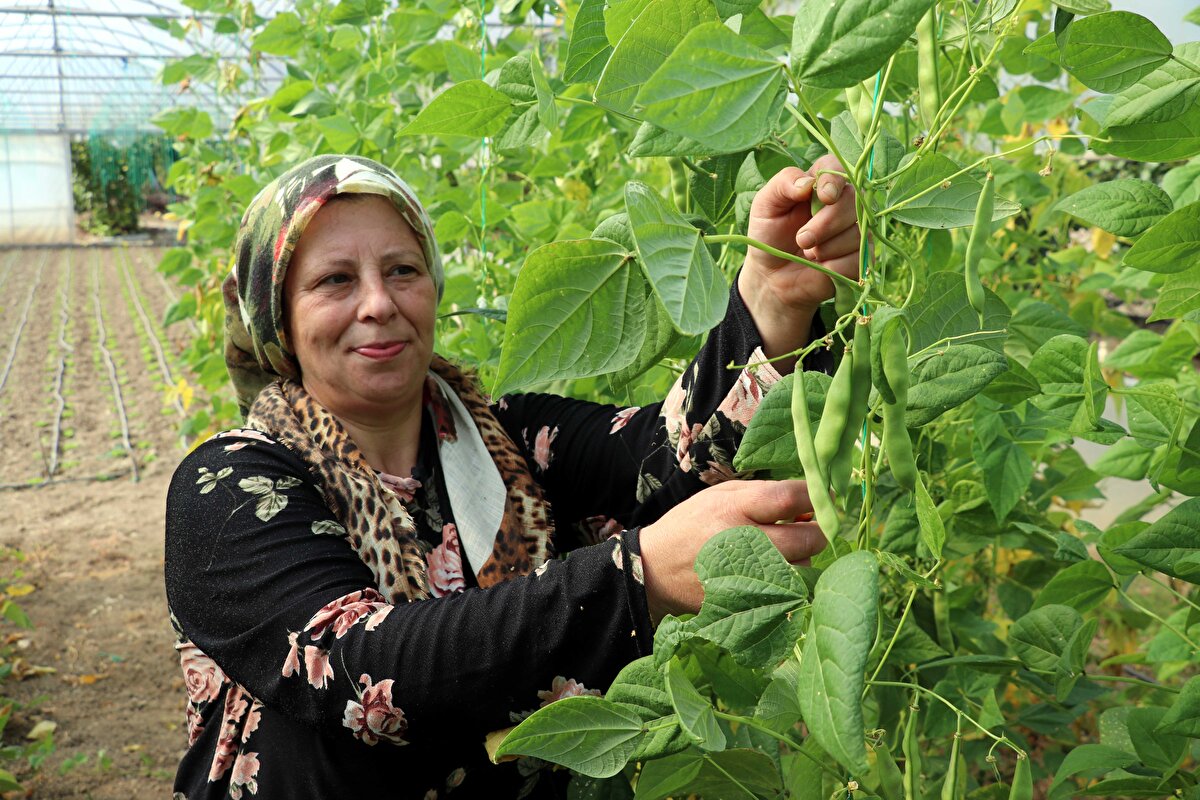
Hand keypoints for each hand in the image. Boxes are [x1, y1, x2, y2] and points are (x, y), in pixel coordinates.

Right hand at [638, 480, 827, 623]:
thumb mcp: (721, 495)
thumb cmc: (693, 525)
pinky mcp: (750, 602)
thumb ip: (766, 494)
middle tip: (808, 525)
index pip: (790, 498)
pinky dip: (790, 578)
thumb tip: (810, 503)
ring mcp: (748, 578)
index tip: (824, 495)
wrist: (657, 570)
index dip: (815, 495)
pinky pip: (789, 590)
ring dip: (803, 556)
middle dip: (818, 530)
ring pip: (805, 567)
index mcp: (735, 510)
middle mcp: (744, 543)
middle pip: (809, 537)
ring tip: (782, 549)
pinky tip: (773, 570)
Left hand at [740, 155, 862, 312]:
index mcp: (821, 183)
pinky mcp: (861, 257)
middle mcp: (844, 203)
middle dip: (827, 223)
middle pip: (854, 201)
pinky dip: (834, 266)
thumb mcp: (765, 206)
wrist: (771, 276)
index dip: (835, 181)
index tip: (825, 197)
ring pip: (858, 232)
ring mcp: (856, 230)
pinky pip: (858, 259)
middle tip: (802, 239)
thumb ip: (782, 185)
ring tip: (808, 253)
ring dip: (827, 248)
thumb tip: (808, 183)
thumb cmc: (768, 236)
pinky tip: (821, 267)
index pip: (839, 168)